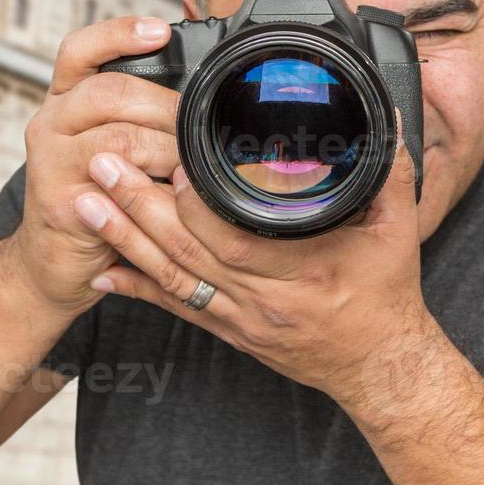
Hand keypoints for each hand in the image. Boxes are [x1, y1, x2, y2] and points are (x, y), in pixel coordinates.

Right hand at [9, 17, 181, 314]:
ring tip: (190, 165)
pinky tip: (173, 192)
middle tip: (201, 126)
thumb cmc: (102, 197)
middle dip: (167, 105)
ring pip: (120, 136)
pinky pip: (115, 183)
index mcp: (68, 100)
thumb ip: (144, 117)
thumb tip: (206, 95)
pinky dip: (153, 186)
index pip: (81, 49)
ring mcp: (50, 160)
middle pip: (111, 90)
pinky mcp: (60, 200)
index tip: (160, 31)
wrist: (55, 260)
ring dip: (167, 149)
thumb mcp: (119, 147)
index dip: (118, 34)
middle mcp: (52, 122)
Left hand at [73, 124, 434, 402]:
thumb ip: (387, 171)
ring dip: (125, 240)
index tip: (169, 164)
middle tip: (102, 167)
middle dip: (139, 208)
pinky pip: (176, 308)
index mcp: (305, 273)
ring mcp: (242, 320)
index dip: (196, 206)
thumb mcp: (397, 230)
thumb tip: (386, 119)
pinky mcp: (230, 332)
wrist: (380, 366)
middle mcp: (265, 301)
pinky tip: (102, 271)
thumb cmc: (388, 296)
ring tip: (86, 204)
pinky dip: (136, 288)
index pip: (236, 239)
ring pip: (172, 280)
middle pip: (188, 255)